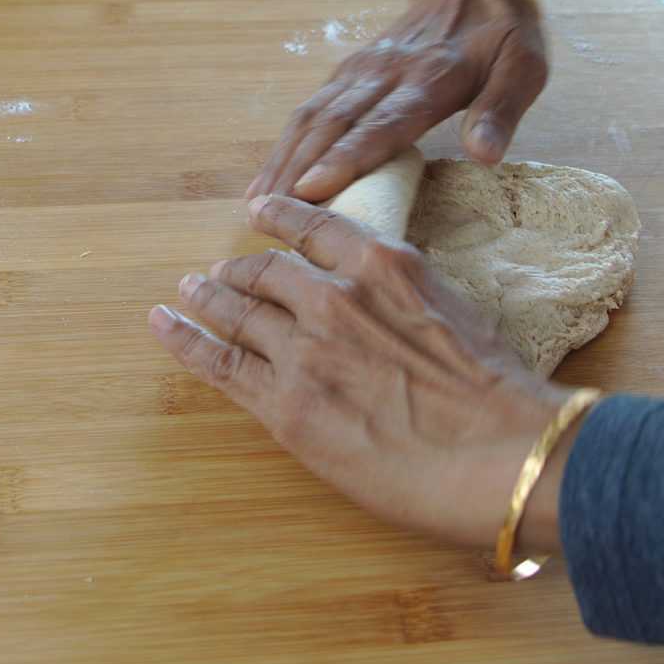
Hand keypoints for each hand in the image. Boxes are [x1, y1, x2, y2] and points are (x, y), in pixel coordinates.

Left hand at [149, 196, 578, 551]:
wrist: (499, 451)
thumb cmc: (498, 391)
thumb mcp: (458, 312)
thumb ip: (410, 297)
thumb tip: (396, 306)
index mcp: (383, 266)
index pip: (316, 228)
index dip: (281, 217)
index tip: (260, 212)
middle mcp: (335, 297)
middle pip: (266, 271)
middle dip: (237, 270)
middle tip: (217, 272)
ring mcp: (304, 349)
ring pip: (236, 312)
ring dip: (206, 297)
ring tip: (186, 291)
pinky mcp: (285, 404)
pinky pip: (220, 362)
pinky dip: (185, 338)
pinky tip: (164, 323)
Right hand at [247, 0, 561, 203]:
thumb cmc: (503, 35)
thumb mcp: (524, 68)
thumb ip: (501, 110)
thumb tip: (485, 155)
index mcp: (431, 78)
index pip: (383, 124)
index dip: (346, 158)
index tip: (312, 190)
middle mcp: (385, 73)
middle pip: (333, 125)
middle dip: (297, 170)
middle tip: (266, 215)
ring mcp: (360, 71)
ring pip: (312, 117)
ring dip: (282, 159)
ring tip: (256, 203)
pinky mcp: (347, 72)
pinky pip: (310, 109)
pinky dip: (286, 144)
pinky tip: (269, 175)